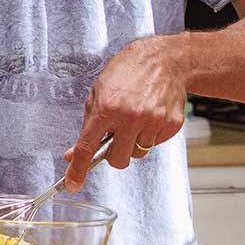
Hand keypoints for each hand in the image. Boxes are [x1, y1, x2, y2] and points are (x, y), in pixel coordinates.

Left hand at [63, 36, 187, 191]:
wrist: (164, 60)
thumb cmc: (127, 73)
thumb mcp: (98, 93)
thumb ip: (87, 124)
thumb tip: (73, 153)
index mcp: (107, 108)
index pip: (88, 147)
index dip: (78, 169)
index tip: (73, 184)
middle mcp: (130, 117)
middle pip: (117, 159)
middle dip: (113, 154)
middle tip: (115, 137)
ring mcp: (153, 122)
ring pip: (138, 153)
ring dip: (133, 143)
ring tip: (135, 119)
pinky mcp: (171, 125)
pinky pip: (155, 144)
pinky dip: (150, 136)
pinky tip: (149, 115)